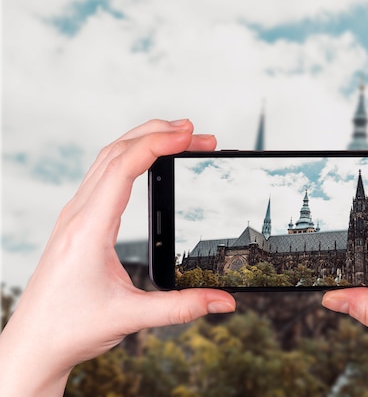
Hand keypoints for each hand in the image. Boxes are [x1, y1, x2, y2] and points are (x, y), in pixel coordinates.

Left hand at [0, 119, 235, 396]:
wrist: (33, 343)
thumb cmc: (70, 328)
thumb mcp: (131, 317)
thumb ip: (183, 307)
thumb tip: (225, 300)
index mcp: (89, 228)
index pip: (123, 167)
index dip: (158, 144)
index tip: (189, 135)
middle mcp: (78, 214)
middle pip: (117, 151)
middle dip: (158, 134)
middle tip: (196, 133)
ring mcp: (76, 215)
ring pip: (108, 159)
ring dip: (143, 141)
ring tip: (179, 138)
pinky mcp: (78, 221)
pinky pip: (104, 174)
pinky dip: (130, 158)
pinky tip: (147, 162)